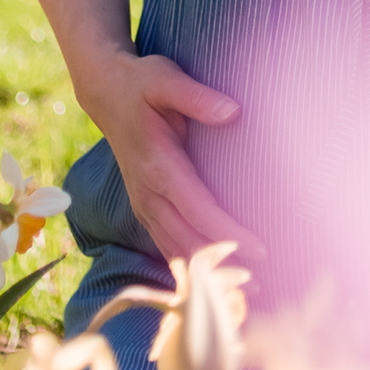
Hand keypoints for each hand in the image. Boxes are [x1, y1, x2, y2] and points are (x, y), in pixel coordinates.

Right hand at [72, 49, 267, 265]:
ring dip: (209, 273)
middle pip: (188, 240)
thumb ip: (197, 96)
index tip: (261, 249)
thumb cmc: (141, 84)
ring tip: (249, 291)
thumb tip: (233, 112)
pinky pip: (169, 245)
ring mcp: (144, 205)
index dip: (228, 231)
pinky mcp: (146, 209)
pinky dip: (192, 266)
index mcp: (157, 165)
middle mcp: (148, 193)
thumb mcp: (165, 78)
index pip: (197, 208)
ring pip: (176, 249)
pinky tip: (217, 280)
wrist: (105, 93)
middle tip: (264, 286)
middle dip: (223, 266)